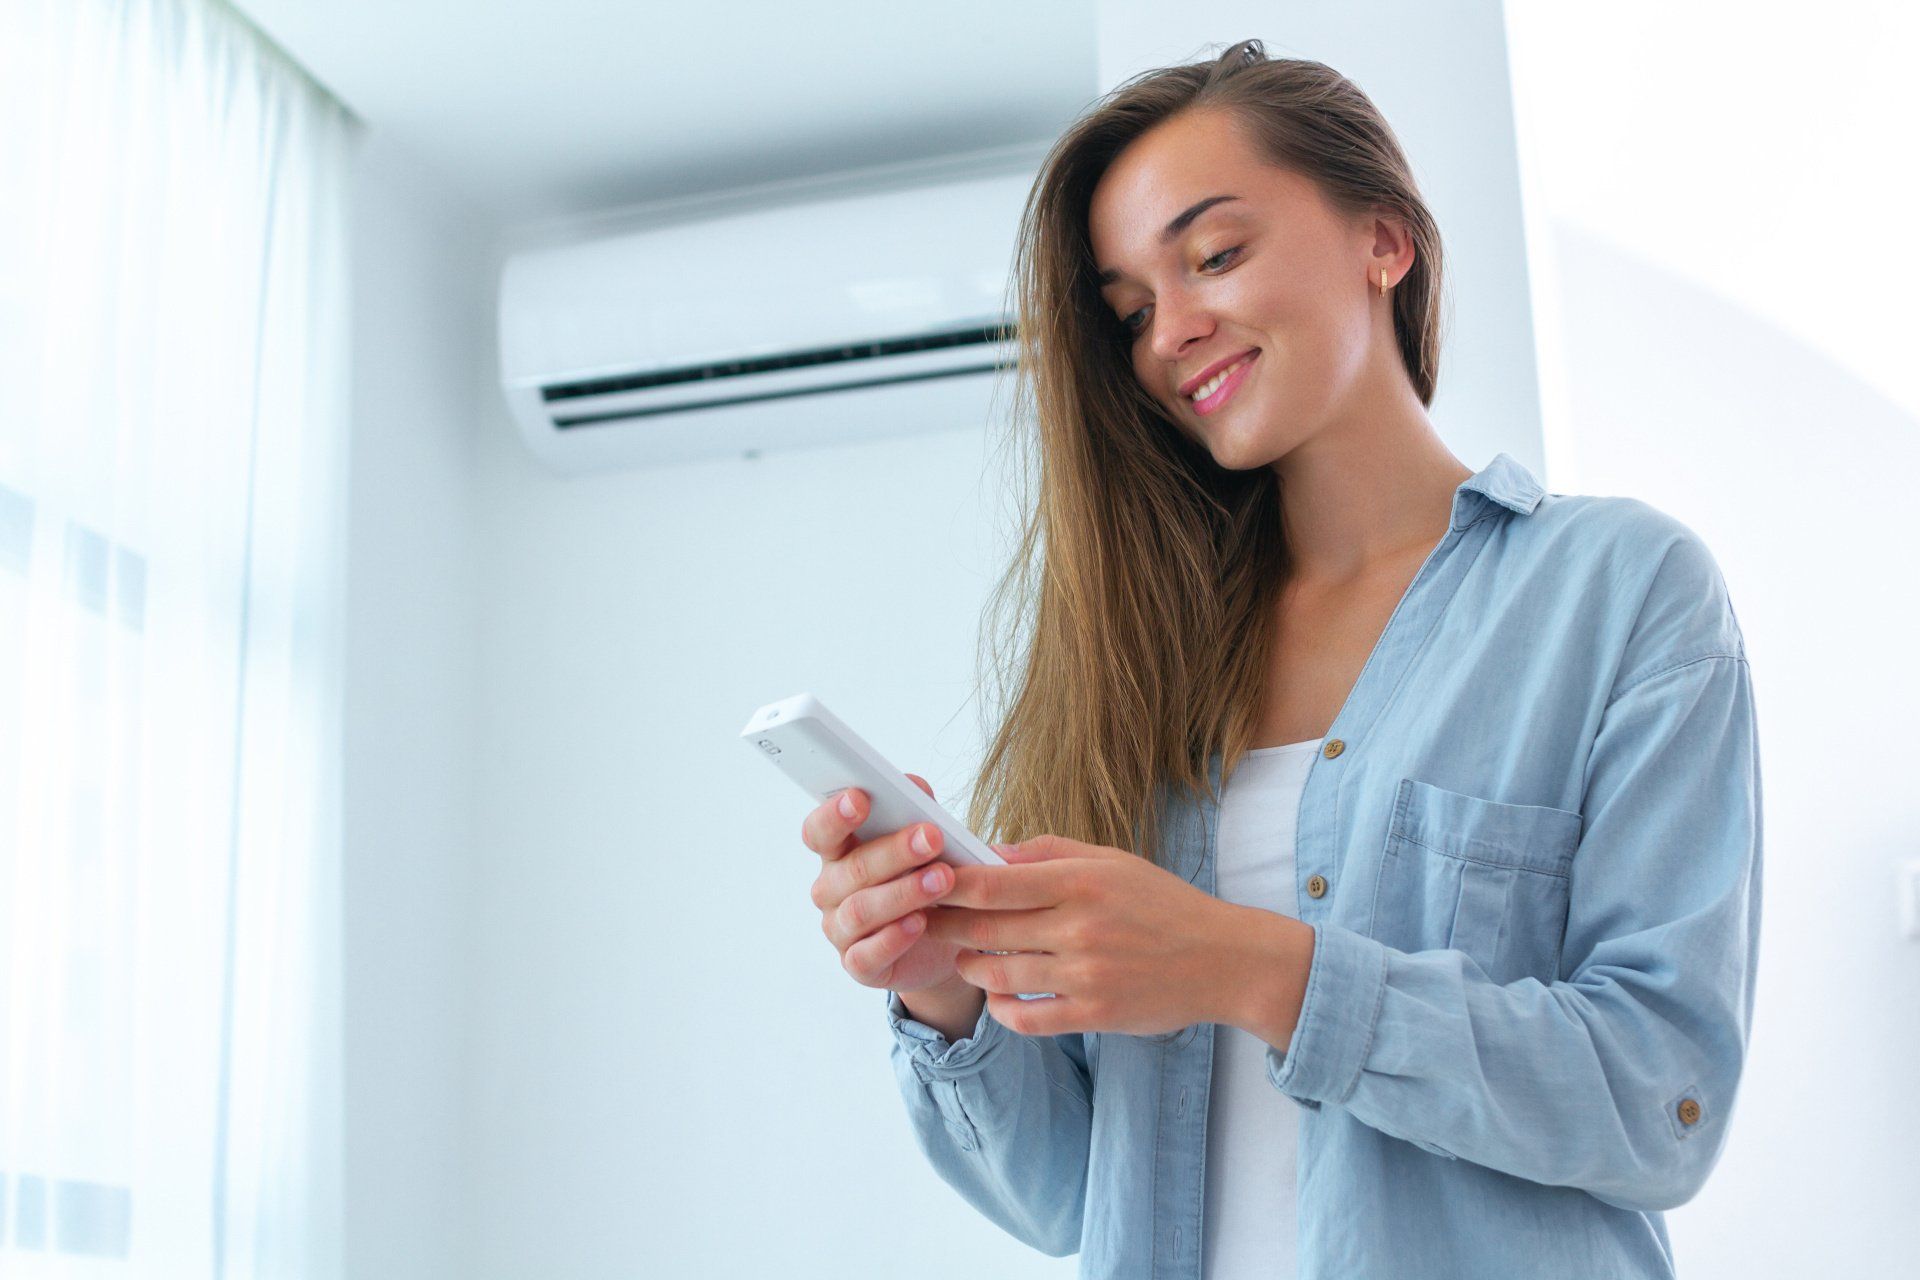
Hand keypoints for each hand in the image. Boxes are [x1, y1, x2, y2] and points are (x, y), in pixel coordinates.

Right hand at [799, 776, 972, 998]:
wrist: (944, 940)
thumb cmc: (926, 877)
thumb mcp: (928, 842)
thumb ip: (918, 812)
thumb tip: (916, 787)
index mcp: (839, 852)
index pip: (820, 831)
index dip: (834, 814)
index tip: (860, 797)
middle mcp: (831, 889)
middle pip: (852, 868)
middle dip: (894, 851)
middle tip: (932, 837)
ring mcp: (840, 930)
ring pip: (861, 910)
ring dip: (903, 893)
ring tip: (942, 880)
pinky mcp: (858, 965)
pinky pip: (865, 955)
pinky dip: (893, 939)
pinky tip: (920, 924)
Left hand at [922, 833, 1251, 1037]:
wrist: (1222, 960)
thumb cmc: (1162, 903)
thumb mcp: (1111, 861)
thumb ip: (1047, 853)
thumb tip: (988, 850)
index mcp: (1081, 881)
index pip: (992, 882)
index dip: (948, 884)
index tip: (924, 881)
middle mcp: (1079, 927)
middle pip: (985, 928)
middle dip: (945, 925)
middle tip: (925, 921)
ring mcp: (1085, 975)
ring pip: (997, 975)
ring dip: (971, 967)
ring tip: (966, 957)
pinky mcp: (1092, 1015)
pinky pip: (1024, 1018)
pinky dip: (1001, 1009)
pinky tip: (999, 996)